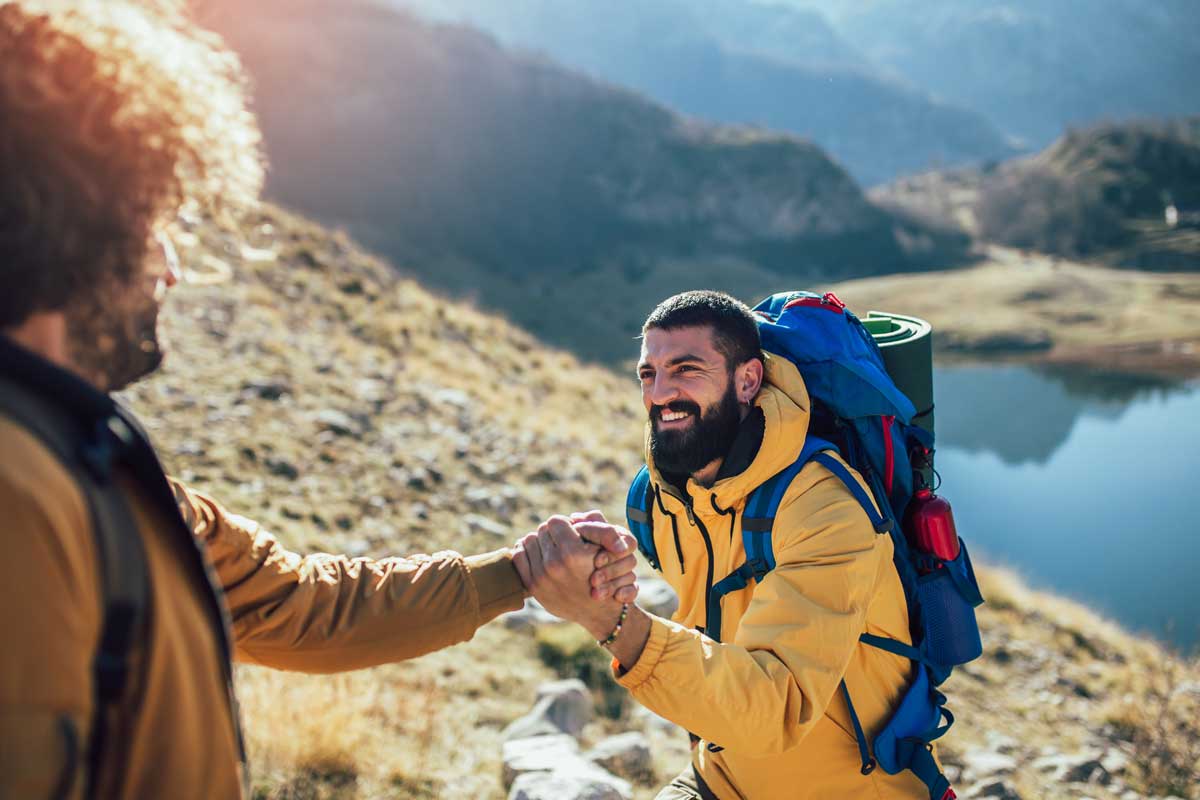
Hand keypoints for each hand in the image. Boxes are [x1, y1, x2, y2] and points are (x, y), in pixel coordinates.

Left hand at [512, 516, 629, 639]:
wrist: (598, 612)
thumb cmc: (605, 575)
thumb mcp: (607, 549)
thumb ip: (594, 525)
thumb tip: (572, 518)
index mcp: (573, 553)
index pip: (556, 521)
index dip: (565, 524)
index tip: (571, 531)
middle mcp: (555, 564)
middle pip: (542, 529)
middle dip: (552, 533)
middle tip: (562, 541)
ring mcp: (541, 576)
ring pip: (529, 540)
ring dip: (539, 541)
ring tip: (551, 548)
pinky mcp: (532, 586)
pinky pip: (519, 555)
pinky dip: (527, 552)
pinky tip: (538, 555)